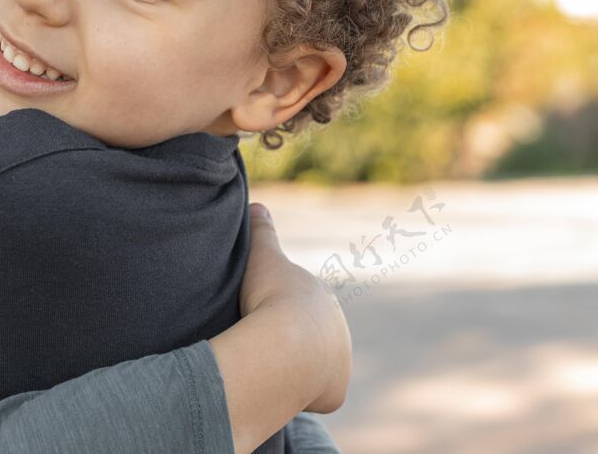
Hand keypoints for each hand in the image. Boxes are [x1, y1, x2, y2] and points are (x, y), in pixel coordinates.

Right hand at [210, 203, 351, 452]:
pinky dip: (299, 395)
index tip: (258, 316)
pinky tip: (277, 389)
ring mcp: (340, 363)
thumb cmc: (273, 296)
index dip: (277, 312)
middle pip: (309, 339)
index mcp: (324, 299)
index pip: (300, 307)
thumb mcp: (263, 255)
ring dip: (295, 370)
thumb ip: (261, 230)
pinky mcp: (336, 392)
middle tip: (259, 344)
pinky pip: (315, 394)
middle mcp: (339, 330)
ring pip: (314, 368)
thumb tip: (257, 204)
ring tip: (265, 369)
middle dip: (288, 342)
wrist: (286, 342)